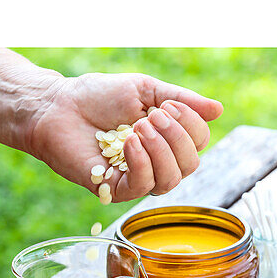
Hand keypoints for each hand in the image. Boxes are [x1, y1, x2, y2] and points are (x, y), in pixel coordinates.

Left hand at [26, 73, 221, 201]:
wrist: (58, 105)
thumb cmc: (99, 95)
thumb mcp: (146, 90)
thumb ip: (182, 100)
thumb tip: (219, 110)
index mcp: (167, 137)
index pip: (200, 141)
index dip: (190, 124)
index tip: (167, 106)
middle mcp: (157, 160)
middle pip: (191, 163)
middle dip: (176, 137)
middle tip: (150, 117)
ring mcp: (136, 176)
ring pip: (171, 180)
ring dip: (161, 150)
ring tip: (137, 129)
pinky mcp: (113, 188)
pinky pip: (142, 187)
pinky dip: (142, 162)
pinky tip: (128, 143)